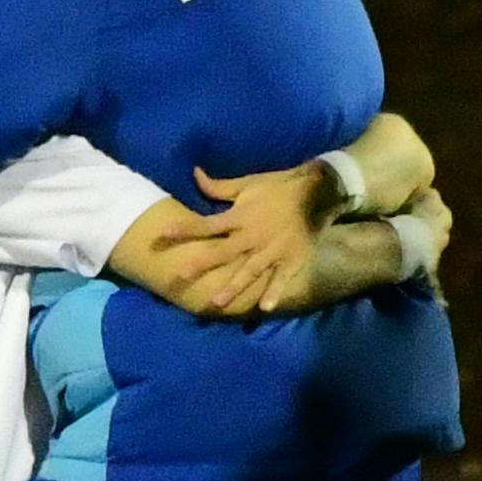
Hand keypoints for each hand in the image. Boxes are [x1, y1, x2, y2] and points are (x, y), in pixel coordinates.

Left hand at [142, 163, 328, 318]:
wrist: (317, 191)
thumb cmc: (278, 187)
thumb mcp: (249, 183)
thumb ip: (220, 187)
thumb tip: (194, 173)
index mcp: (241, 217)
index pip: (208, 224)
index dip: (186, 229)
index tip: (164, 234)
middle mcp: (253, 236)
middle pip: (223, 252)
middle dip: (202, 264)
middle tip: (180, 276)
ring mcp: (273, 250)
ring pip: (249, 270)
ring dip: (233, 286)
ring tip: (216, 302)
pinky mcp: (291, 259)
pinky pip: (282, 278)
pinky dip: (275, 292)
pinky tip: (265, 307)